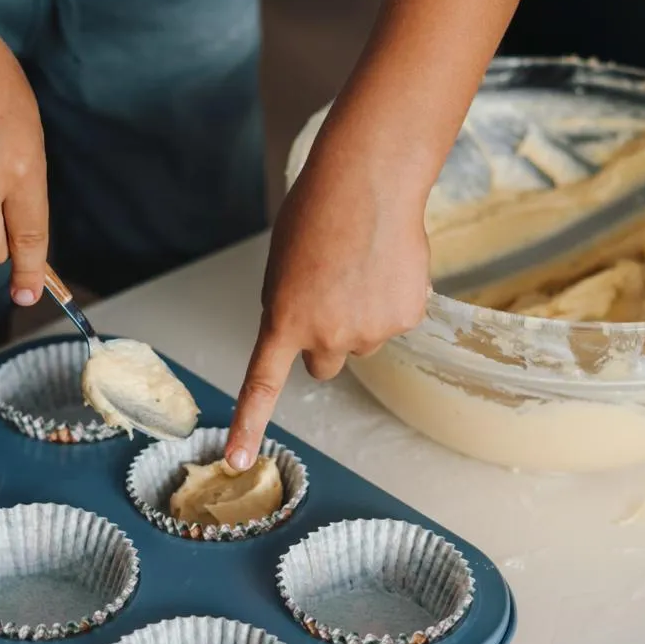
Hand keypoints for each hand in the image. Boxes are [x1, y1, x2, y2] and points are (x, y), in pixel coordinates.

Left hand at [224, 147, 430, 470]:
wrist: (370, 182)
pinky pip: (393, 322)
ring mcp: (371, 332)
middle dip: (325, 340)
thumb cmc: (317, 215)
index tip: (237, 461)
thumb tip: (310, 335)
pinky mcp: (407, 319)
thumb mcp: (282, 267)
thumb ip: (288, 310)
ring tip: (360, 266)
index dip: (248, 425)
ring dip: (360, 315)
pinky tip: (386, 264)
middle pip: (323, 364)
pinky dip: (392, 299)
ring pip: (362, 341)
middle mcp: (327, 336)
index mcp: (285, 321)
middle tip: (331, 294)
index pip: (263, 385)